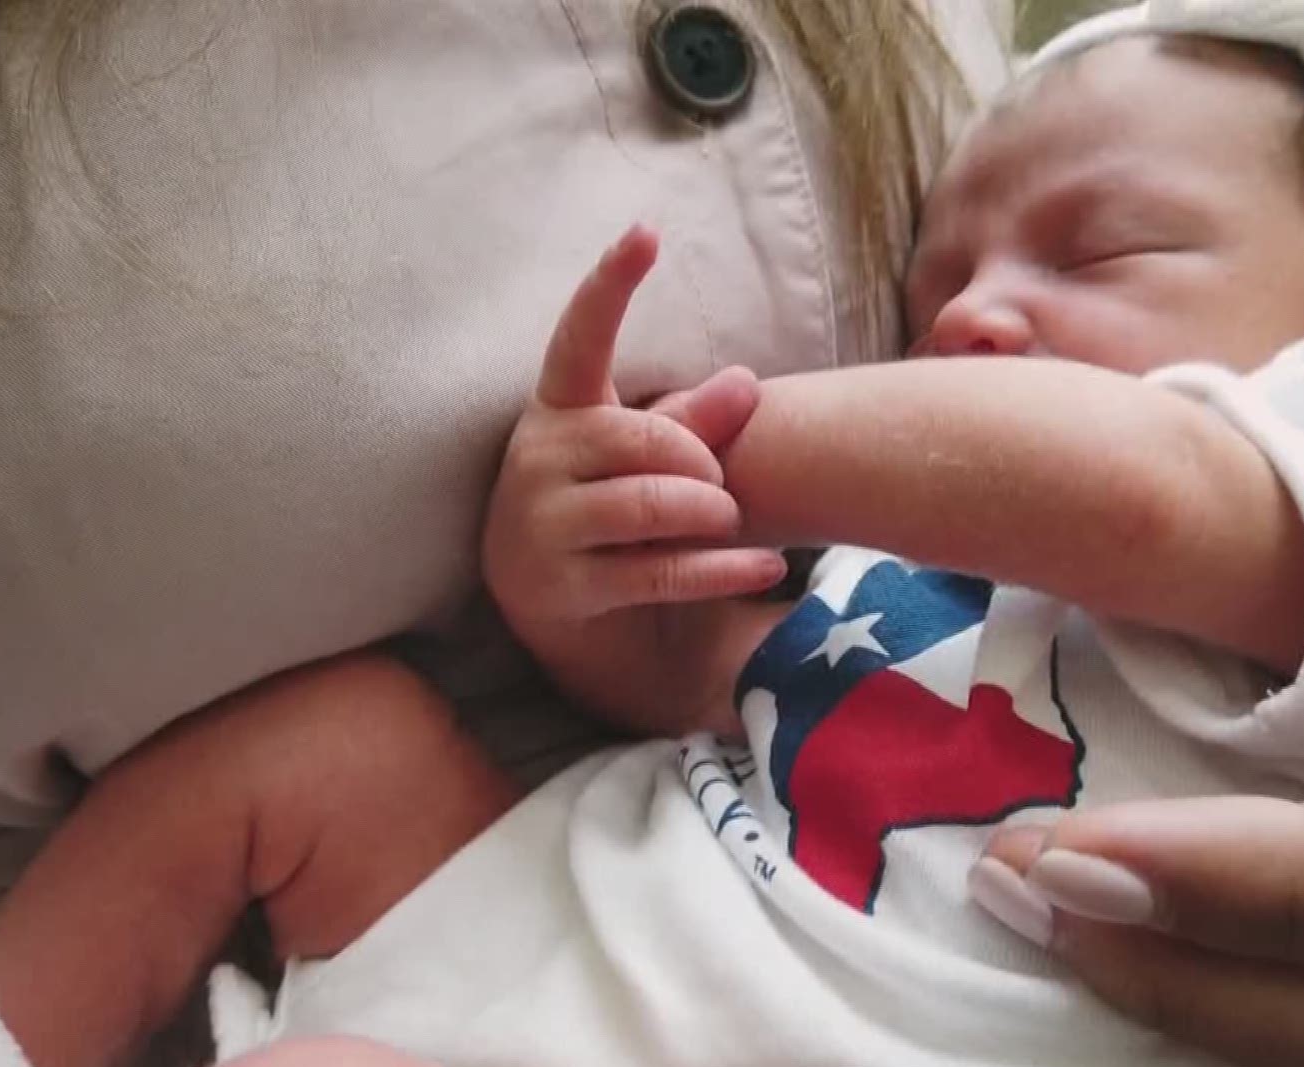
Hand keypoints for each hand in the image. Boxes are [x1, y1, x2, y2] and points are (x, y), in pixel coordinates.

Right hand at [482, 226, 784, 733]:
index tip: (646, 231)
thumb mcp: (643, 455)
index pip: (579, 337)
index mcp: (558, 408)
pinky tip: (767, 568)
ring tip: (731, 518)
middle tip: (722, 483)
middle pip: (637, 438)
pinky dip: (720, 569)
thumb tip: (748, 382)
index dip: (610, 283)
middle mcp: (537, 458)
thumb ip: (693, 420)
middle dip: (696, 459)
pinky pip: (655, 571)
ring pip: (645, 504)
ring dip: (706, 511)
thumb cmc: (604, 505)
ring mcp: (540, 524)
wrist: (544, 598)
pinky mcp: (560, 586)